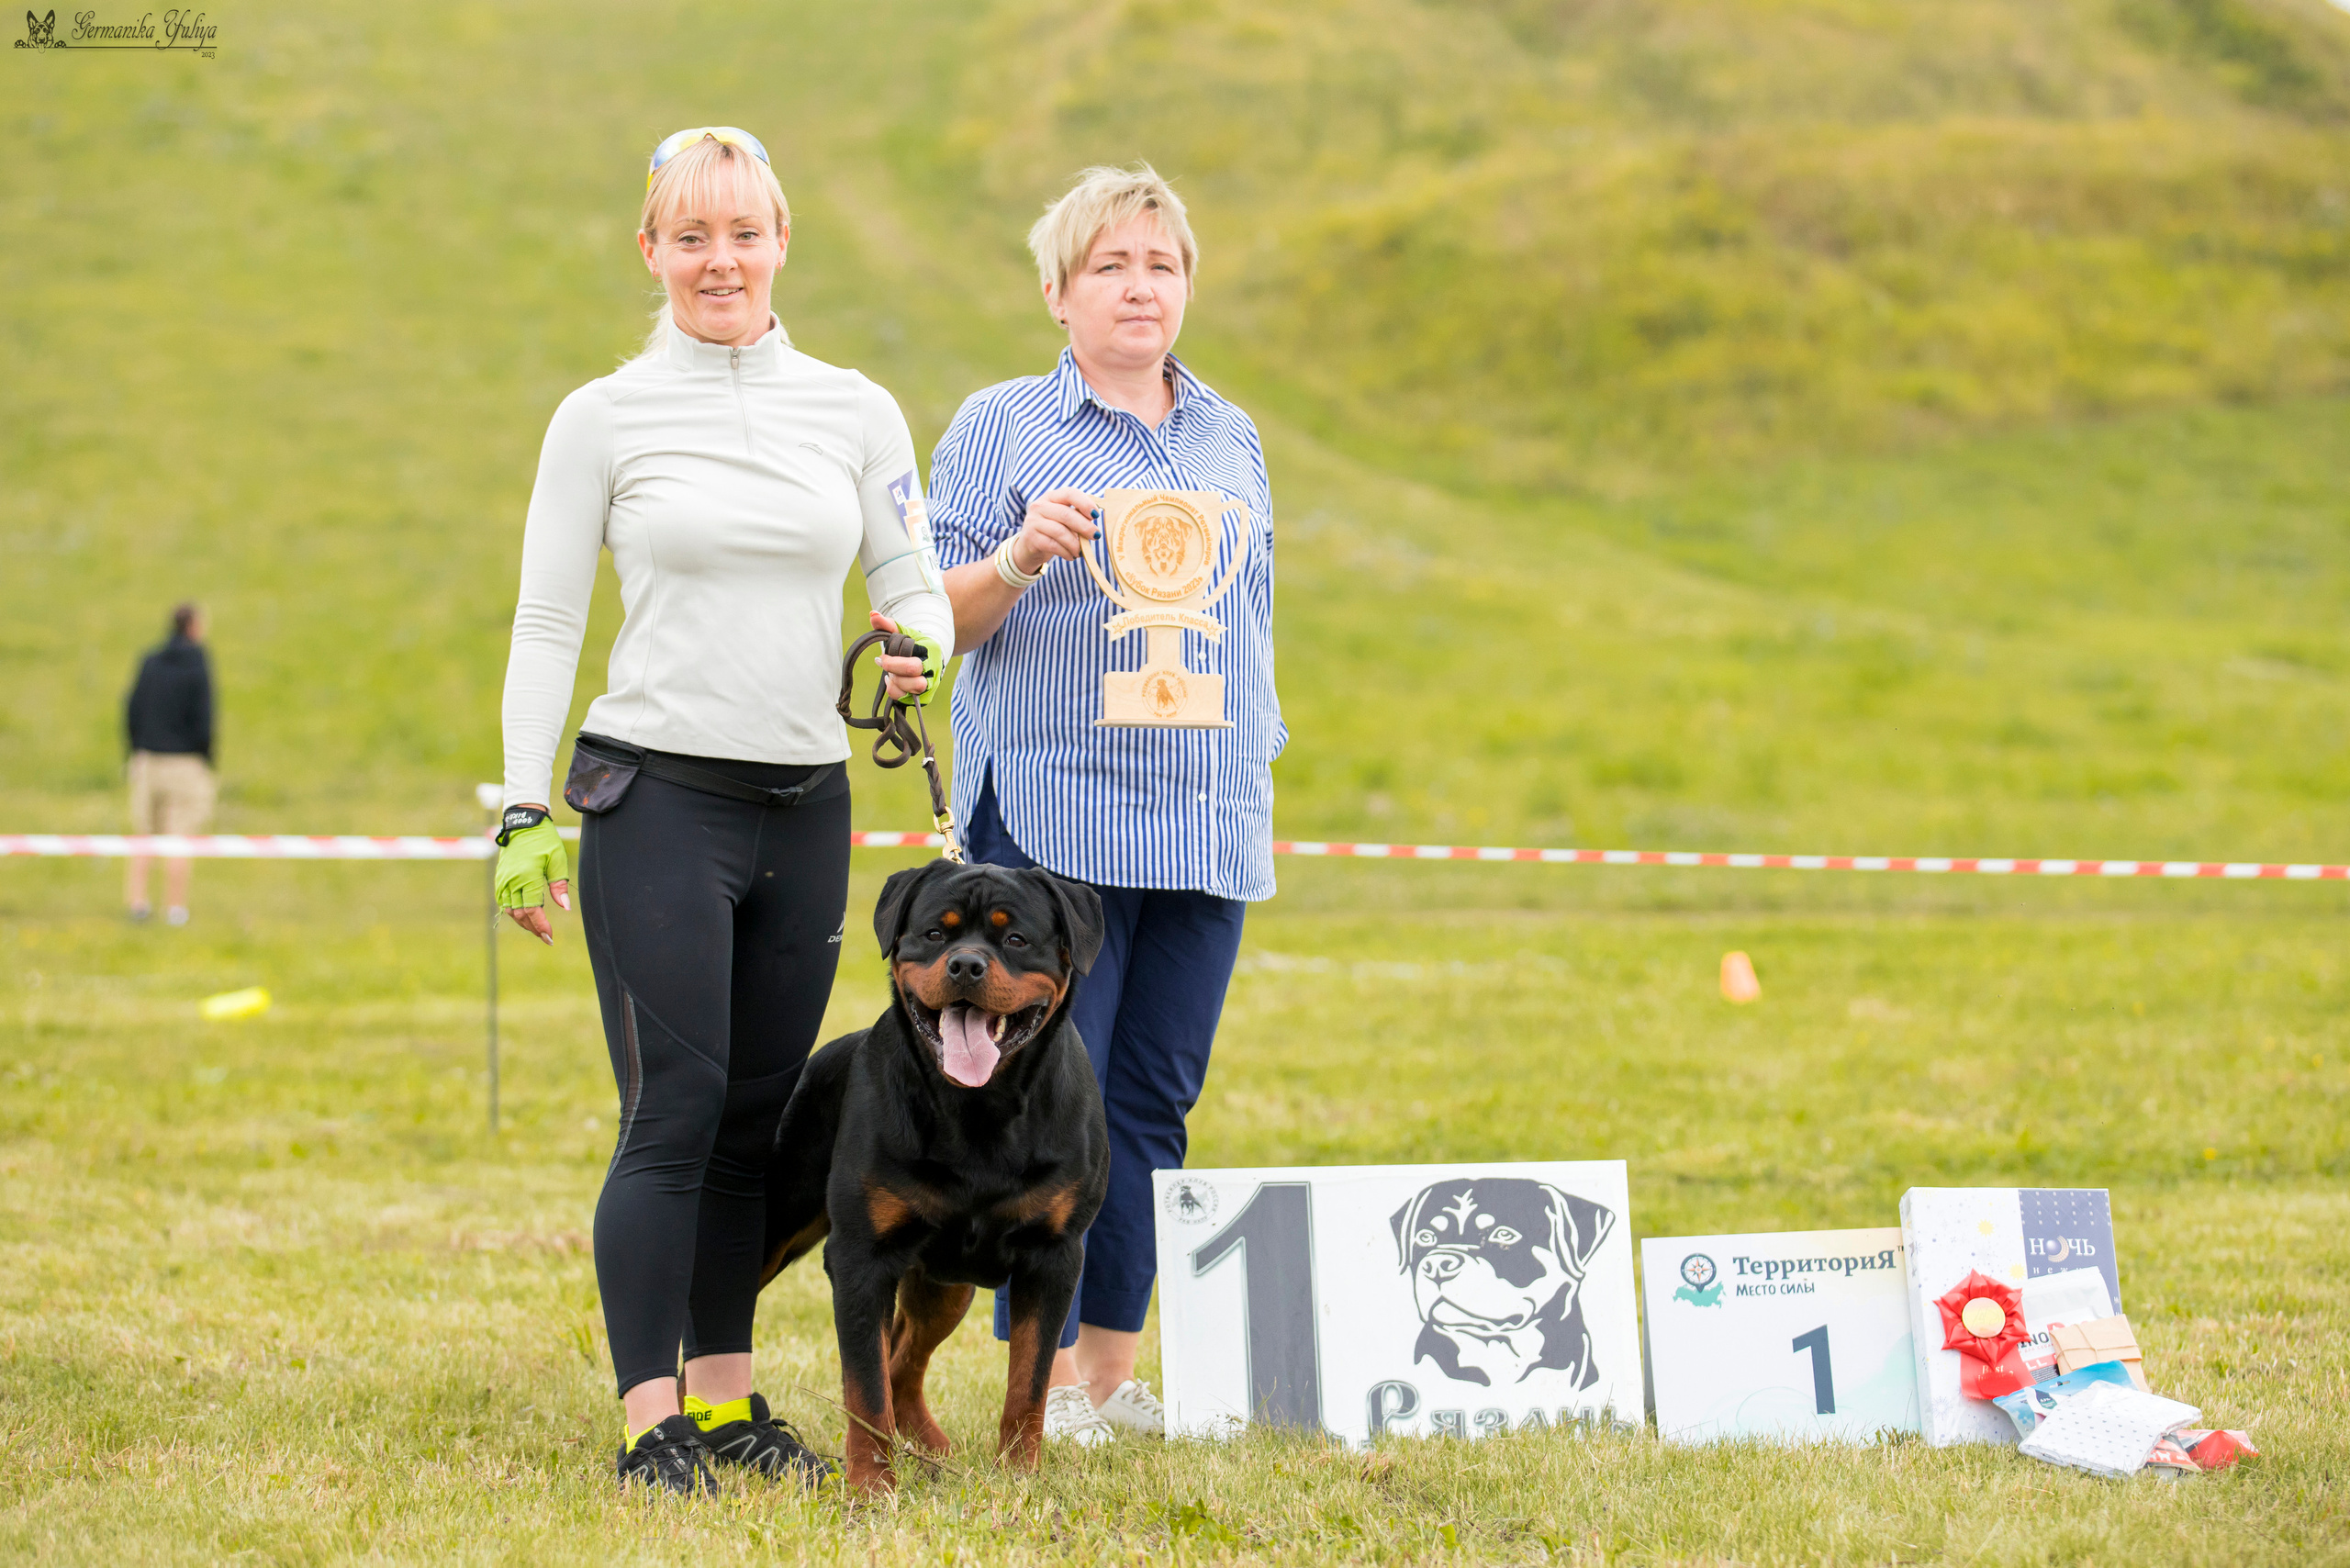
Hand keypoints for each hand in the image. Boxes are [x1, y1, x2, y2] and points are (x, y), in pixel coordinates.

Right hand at [495, 812, 569, 945]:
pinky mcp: (499, 878)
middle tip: (546, 938)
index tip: (550, 937)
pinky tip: (525, 916)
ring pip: (510, 911)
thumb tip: (566, 907)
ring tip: (537, 929)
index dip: (541, 926)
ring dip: (523, 922)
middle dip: (533, 928)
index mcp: (527, 876)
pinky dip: (514, 912)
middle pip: (520, 914)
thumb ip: (559, 885)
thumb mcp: (557, 859)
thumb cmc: (544, 840)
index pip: (532, 910)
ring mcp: (503, 880)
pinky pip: (504, 902)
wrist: (523, 824)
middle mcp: (511, 881)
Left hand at [868, 612, 944, 703]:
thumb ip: (887, 624)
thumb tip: (873, 615)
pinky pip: (906, 700)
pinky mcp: (924, 697)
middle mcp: (934, 671)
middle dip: (894, 674)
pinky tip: (892, 680)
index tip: (881, 657)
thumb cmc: (914, 643)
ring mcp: (931, 685)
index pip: (912, 665)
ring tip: (890, 673)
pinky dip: (894, 691)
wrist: (928, 655)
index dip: (892, 664)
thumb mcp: (903, 632)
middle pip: (915, 682)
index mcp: (931, 652)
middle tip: (884, 664)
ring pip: (912, 692)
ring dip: (896, 683)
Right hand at [1009, 486, 1102, 574]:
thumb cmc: (1052, 530)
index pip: (1069, 493)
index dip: (1084, 503)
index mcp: (1051, 497)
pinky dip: (1066, 552)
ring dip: (1075, 543)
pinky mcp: (1030, 538)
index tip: (1096, 515)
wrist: (1029, 547)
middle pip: (1066, 514)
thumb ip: (1077, 516)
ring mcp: (1033, 521)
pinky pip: (1053, 545)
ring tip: (1081, 551)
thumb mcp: (1064, 520)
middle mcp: (1040, 506)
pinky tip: (1072, 556)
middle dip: (1084, 526)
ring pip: (1060, 531)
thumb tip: (1095, 519)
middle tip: (1096, 536)